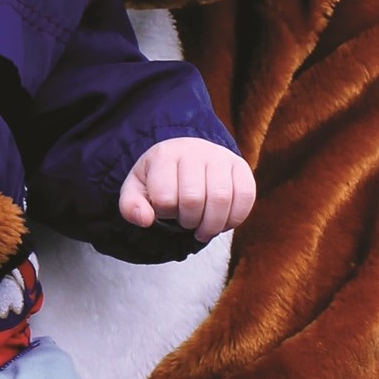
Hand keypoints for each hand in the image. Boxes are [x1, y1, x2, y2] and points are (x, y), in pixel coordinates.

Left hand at [119, 137, 256, 241]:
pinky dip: (235, 218)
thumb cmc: (160, 177)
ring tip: (204, 227)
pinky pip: (246, 196)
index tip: (165, 208)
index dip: (164, 212)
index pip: (164, 197)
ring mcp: (220, 156)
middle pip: (194, 199)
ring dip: (212, 224)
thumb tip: (145, 219)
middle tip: (186, 221)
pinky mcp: (240, 166)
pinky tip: (223, 222)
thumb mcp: (137, 189)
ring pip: (221, 199)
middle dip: (188, 221)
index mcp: (164, 155)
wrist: (185, 155)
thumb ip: (131, 206)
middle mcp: (194, 150)